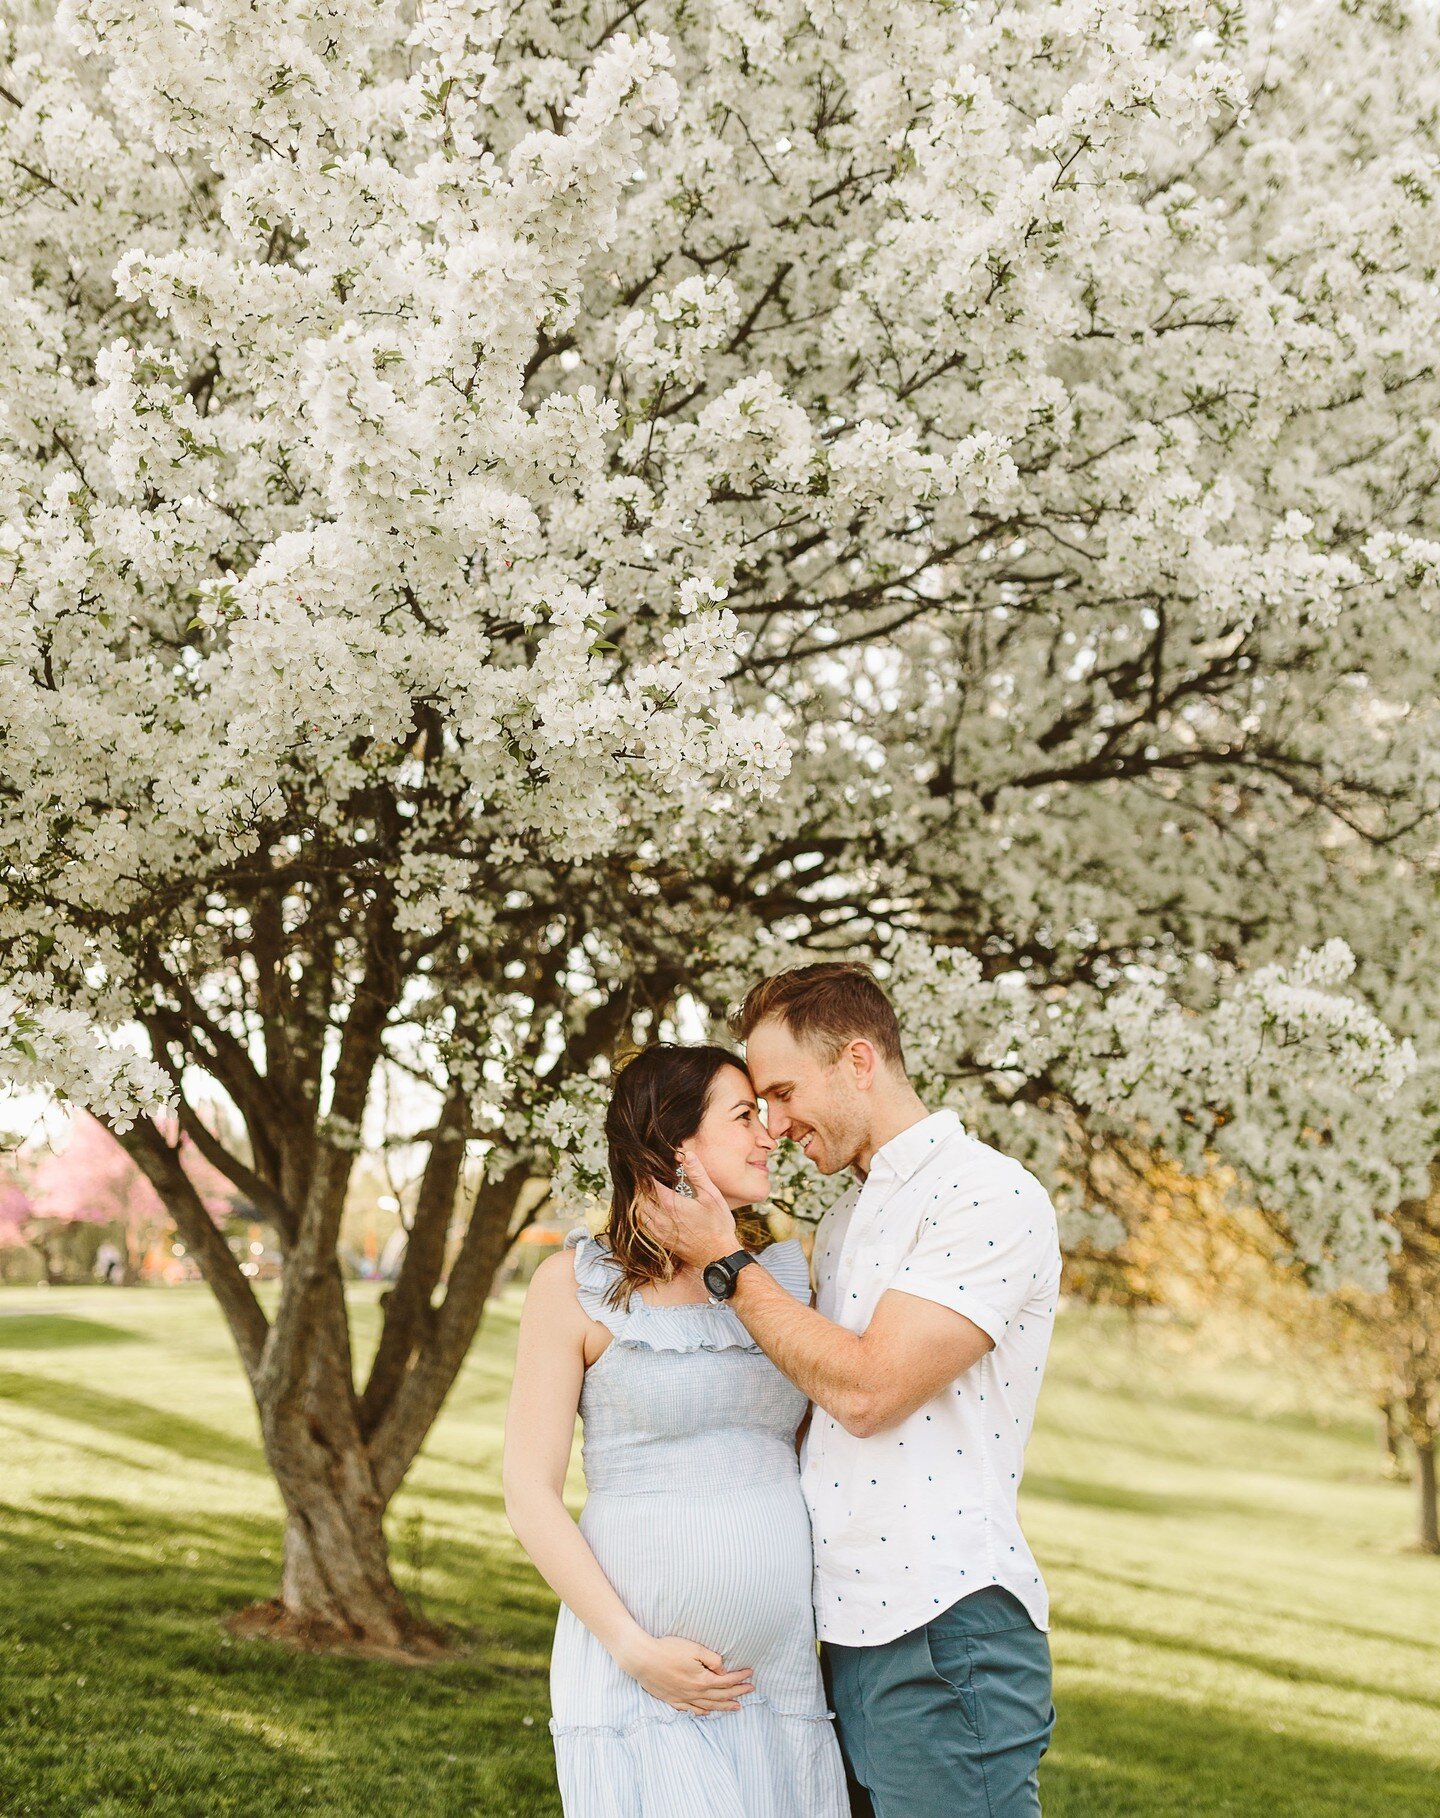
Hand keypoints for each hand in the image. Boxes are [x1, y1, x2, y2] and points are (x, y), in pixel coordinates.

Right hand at [615, 1633, 755, 1713]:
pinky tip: (707, 1712)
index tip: (751, 1674)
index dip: (740, 1677)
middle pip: (721, 1696)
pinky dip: (702, 1712)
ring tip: (736, 1707)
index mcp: (702, 1680)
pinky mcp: (672, 1700)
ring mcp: (683, 1698)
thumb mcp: (694, 1648)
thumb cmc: (668, 1649)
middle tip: (751, 1690)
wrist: (643, 1659)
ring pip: (708, 1706)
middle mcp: (694, 1693)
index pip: (726, 1681)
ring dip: (724, 1706)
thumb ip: (712, 1660)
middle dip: (738, 1693)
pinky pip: (691, 1710)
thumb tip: (723, 1671)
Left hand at [641, 1148, 738, 1269]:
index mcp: (671, 1204)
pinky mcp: (661, 1240)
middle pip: (640, 1197)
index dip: (644, 1171)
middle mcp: (660, 1218)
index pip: (649, 1183)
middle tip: (640, 1173)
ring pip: (639, 1211)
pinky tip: (647, 1208)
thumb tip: (687, 1155)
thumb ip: (697, 1174)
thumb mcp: (711, 1196)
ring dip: (639, 1199)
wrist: (718, 1256)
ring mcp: (659, 1231)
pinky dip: (641, 1213)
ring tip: (642, 1188)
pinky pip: (643, 1225)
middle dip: (639, 1184)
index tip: (642, 1162)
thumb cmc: (718, 1226)